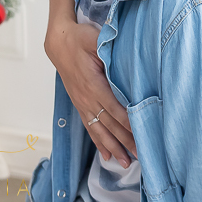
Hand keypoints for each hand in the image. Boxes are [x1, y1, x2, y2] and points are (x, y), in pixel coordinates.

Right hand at [49, 19, 136, 165]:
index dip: (128, 122)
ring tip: (126, 162)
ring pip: (99, 130)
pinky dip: (99, 142)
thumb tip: (124, 58)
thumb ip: (109, 49)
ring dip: (113, 147)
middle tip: (141, 154)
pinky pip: (90, 127)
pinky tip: (107, 155)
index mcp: (93, 84)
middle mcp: (87, 98)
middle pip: (109, 124)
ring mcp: (82, 103)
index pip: (115, 107)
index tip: (142, 133)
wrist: (58, 43)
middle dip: (125, 140)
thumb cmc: (79, 38)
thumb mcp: (96, 39)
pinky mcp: (80, 104)